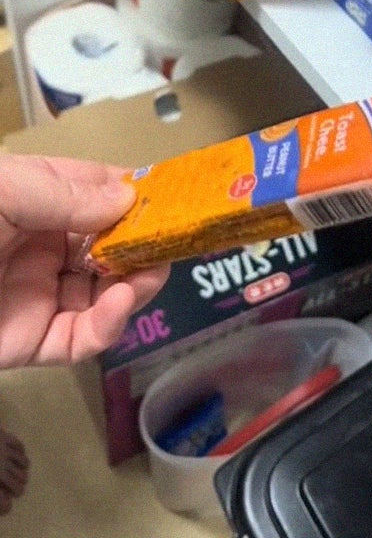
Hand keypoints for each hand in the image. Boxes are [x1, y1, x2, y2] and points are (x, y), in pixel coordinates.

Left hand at [0, 156, 168, 366]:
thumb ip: (60, 193)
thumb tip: (129, 198)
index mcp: (28, 202)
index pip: (97, 193)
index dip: (139, 195)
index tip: (179, 200)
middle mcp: (37, 247)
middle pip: (112, 247)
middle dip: (147, 245)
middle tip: (174, 245)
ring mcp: (35, 297)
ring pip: (108, 294)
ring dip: (137, 285)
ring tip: (147, 275)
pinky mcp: (30, 344)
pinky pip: (84, 338)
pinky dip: (110, 324)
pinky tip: (118, 305)